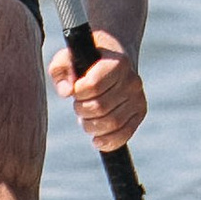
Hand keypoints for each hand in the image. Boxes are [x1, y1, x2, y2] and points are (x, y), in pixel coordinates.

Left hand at [50, 34, 146, 152]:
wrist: (113, 61)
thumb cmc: (86, 61)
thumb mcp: (68, 57)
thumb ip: (61, 70)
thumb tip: (67, 92)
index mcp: (117, 62)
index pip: (94, 85)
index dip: (78, 93)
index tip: (75, 91)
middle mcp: (132, 80)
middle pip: (101, 107)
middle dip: (82, 111)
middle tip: (78, 106)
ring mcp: (138, 98)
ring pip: (112, 123)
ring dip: (91, 126)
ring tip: (85, 119)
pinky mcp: (139, 113)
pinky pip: (125, 134)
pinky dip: (108, 142)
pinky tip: (96, 140)